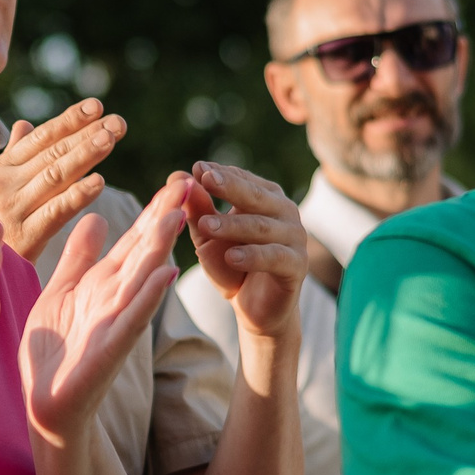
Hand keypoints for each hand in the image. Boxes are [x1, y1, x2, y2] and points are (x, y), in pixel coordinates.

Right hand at [0, 100, 124, 261]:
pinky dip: (76, 195)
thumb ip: (13, 155)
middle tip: (117, 122)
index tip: (97, 105)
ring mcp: (12, 208)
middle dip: (86, 134)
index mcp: (1, 168)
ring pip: (54, 175)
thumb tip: (26, 123)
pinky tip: (98, 183)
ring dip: (84, 155)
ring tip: (110, 139)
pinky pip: (54, 212)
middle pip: (52, 152)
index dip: (69, 120)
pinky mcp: (23, 237)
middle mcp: (5, 183)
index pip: (41, 137)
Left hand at [21, 174, 182, 444]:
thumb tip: (95, 215)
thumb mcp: (62, 290)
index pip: (134, 238)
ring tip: (179, 216)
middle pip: (145, 249)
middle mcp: (117, 297)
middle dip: (164, 216)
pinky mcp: (110, 348)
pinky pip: (132, 317)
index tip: (175, 178)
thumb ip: (79, 257)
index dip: (153, 208)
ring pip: (143, 277)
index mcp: (105, 282)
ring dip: (161, 247)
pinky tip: (166, 274)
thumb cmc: (55, 349)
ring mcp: (117, 321)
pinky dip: (148, 295)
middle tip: (187, 182)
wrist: (46, 404)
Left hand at [181, 161, 306, 340]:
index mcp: (266, 197)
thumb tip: (176, 176)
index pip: (242, 179)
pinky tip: (232, 256)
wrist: (255, 307)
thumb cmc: (231, 265)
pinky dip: (253, 256)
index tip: (197, 167)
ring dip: (232, 225)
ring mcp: (295, 237)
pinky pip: (275, 257)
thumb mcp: (207, 237)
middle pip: (255, 196)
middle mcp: (285, 211)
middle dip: (230, 187)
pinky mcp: (297, 265)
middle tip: (206, 180)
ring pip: (262, 227)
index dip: (220, 173)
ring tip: (205, 225)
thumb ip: (196, 209)